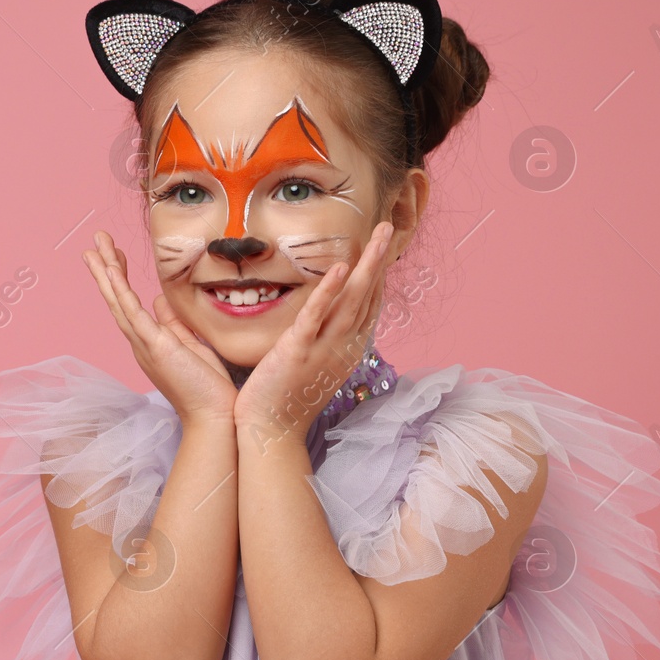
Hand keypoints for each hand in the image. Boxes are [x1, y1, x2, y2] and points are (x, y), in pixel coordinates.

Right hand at [83, 230, 237, 423]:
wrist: (213, 415)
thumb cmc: (205, 386)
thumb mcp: (188, 344)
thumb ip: (172, 322)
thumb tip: (160, 299)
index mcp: (148, 341)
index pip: (129, 303)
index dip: (120, 277)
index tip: (114, 255)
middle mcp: (139, 342)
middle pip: (116, 299)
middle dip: (104, 269)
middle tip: (94, 242)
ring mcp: (144, 344)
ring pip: (118, 302)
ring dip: (105, 274)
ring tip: (94, 249)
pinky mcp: (155, 347)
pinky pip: (132, 314)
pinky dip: (119, 292)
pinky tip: (109, 271)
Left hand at [234, 221, 392, 443]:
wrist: (271, 432)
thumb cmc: (287, 401)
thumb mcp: (316, 367)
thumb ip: (324, 341)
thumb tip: (326, 323)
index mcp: (348, 350)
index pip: (368, 305)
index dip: (376, 274)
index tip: (381, 247)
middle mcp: (343, 347)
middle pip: (368, 295)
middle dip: (379, 259)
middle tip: (388, 227)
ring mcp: (324, 348)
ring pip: (353, 299)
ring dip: (366, 264)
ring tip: (377, 235)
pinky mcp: (299, 350)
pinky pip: (318, 315)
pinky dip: (331, 290)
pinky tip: (342, 267)